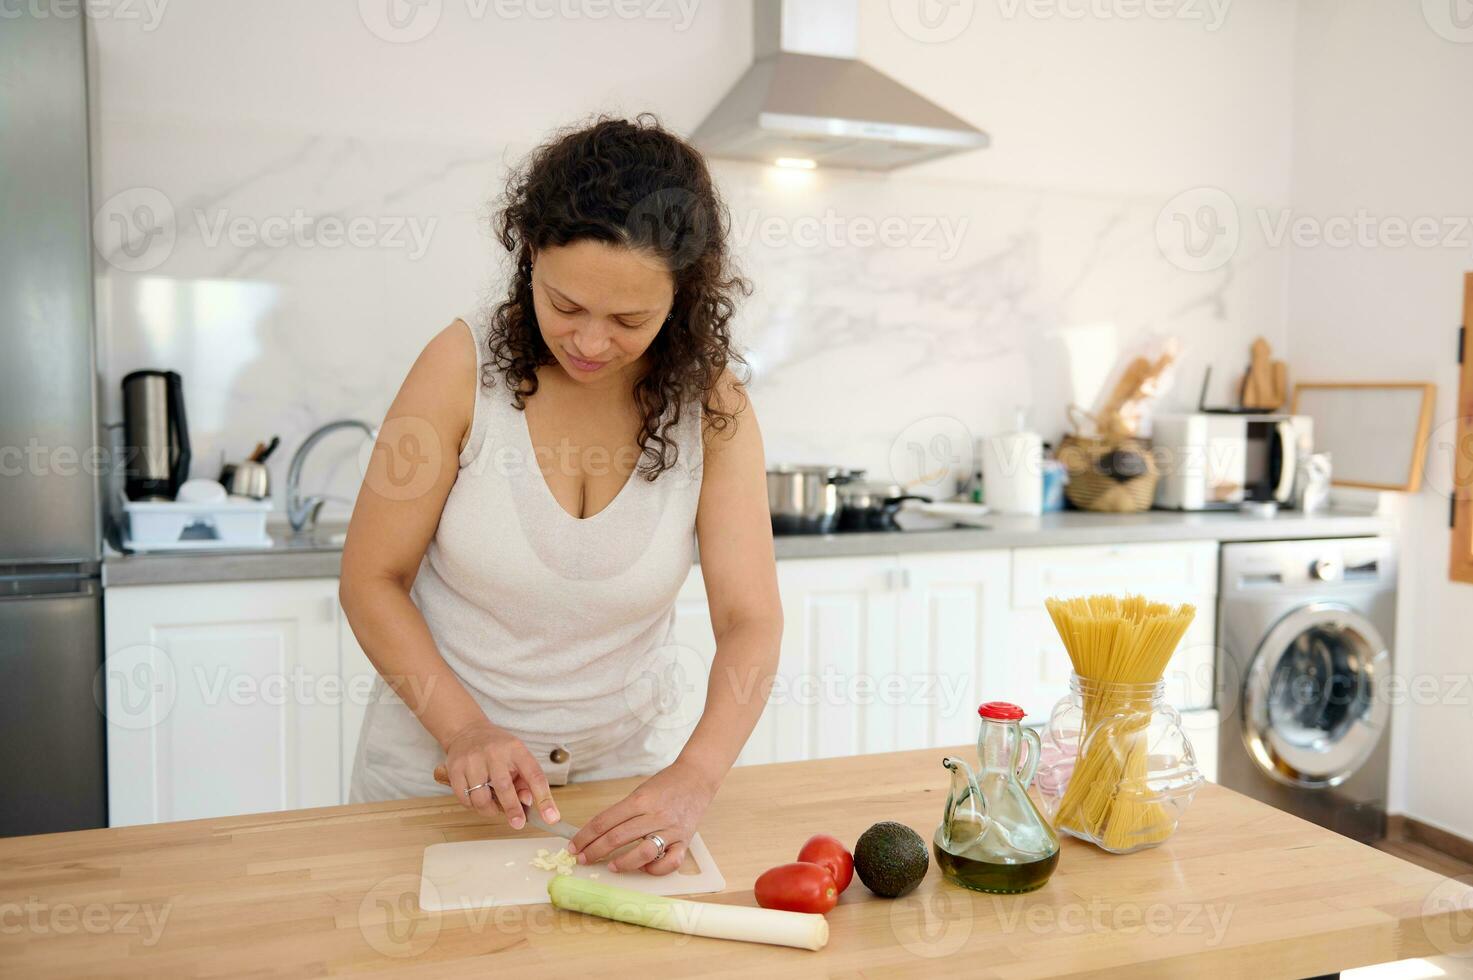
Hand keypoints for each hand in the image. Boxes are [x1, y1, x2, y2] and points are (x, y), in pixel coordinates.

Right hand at [443, 721, 559, 829]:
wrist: (467, 731)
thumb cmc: (498, 749)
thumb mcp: (518, 757)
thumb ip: (526, 781)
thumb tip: (528, 803)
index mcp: (516, 750)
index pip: (534, 775)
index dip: (544, 799)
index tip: (552, 818)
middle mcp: (494, 753)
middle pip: (504, 787)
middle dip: (513, 810)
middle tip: (518, 823)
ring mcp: (473, 760)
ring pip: (481, 798)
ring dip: (490, 810)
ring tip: (494, 807)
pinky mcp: (455, 769)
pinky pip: (464, 798)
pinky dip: (473, 806)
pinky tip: (478, 799)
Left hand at [567, 759, 718, 875]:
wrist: (697, 778)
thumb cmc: (666, 784)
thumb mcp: (640, 792)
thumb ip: (624, 812)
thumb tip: (599, 835)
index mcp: (640, 800)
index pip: (605, 821)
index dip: (585, 836)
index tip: (574, 846)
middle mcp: (655, 815)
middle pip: (618, 837)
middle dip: (595, 851)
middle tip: (582, 859)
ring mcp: (671, 830)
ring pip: (642, 852)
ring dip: (623, 862)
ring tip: (611, 866)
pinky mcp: (685, 841)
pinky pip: (669, 862)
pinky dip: (655, 869)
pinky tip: (644, 867)